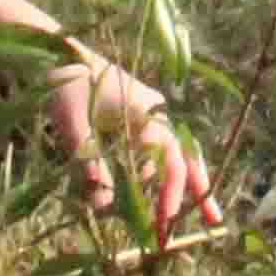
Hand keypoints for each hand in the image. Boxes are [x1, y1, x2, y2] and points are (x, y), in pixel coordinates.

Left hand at [50, 52, 226, 238]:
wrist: (60, 55)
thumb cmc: (67, 86)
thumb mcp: (73, 125)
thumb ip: (89, 163)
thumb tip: (103, 204)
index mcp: (147, 115)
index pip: (171, 161)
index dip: (171, 193)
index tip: (165, 220)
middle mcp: (157, 115)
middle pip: (188, 156)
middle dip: (200, 190)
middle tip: (215, 221)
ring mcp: (151, 116)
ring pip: (176, 155)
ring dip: (182, 184)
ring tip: (189, 214)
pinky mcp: (140, 118)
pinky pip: (159, 149)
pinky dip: (162, 172)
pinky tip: (156, 192)